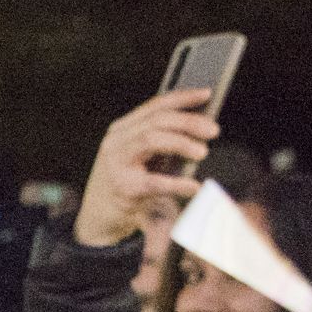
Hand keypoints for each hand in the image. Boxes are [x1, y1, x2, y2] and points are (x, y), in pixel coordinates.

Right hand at [73, 88, 218, 247]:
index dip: (182, 98)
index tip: (207, 94)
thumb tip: (200, 129)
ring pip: (151, 139)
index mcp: (122, 129)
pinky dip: (177, 184)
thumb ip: (161, 141)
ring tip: (202, 152)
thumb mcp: (140, 157)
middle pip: (156, 121)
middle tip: (213, 130)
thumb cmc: (127, 184)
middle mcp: (116, 141)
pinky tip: (193, 187)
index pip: (155, 106)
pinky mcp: (123, 188)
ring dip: (181, 143)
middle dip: (188, 122)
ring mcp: (116, 163)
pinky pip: (154, 181)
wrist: (99, 217)